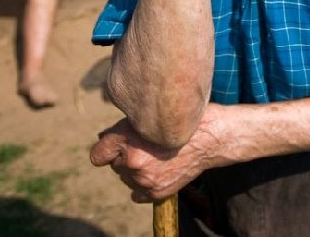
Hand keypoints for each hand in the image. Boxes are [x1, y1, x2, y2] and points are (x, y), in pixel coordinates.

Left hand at [90, 117, 216, 202]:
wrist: (210, 138)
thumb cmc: (180, 121)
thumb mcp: (150, 116)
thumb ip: (124, 129)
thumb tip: (103, 139)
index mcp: (126, 140)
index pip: (98, 154)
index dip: (108, 148)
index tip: (116, 145)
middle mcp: (132, 162)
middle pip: (115, 164)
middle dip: (126, 156)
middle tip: (148, 147)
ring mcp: (144, 179)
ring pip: (127, 178)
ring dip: (136, 170)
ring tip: (158, 157)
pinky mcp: (155, 192)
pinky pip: (137, 193)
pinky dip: (144, 185)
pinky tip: (159, 171)